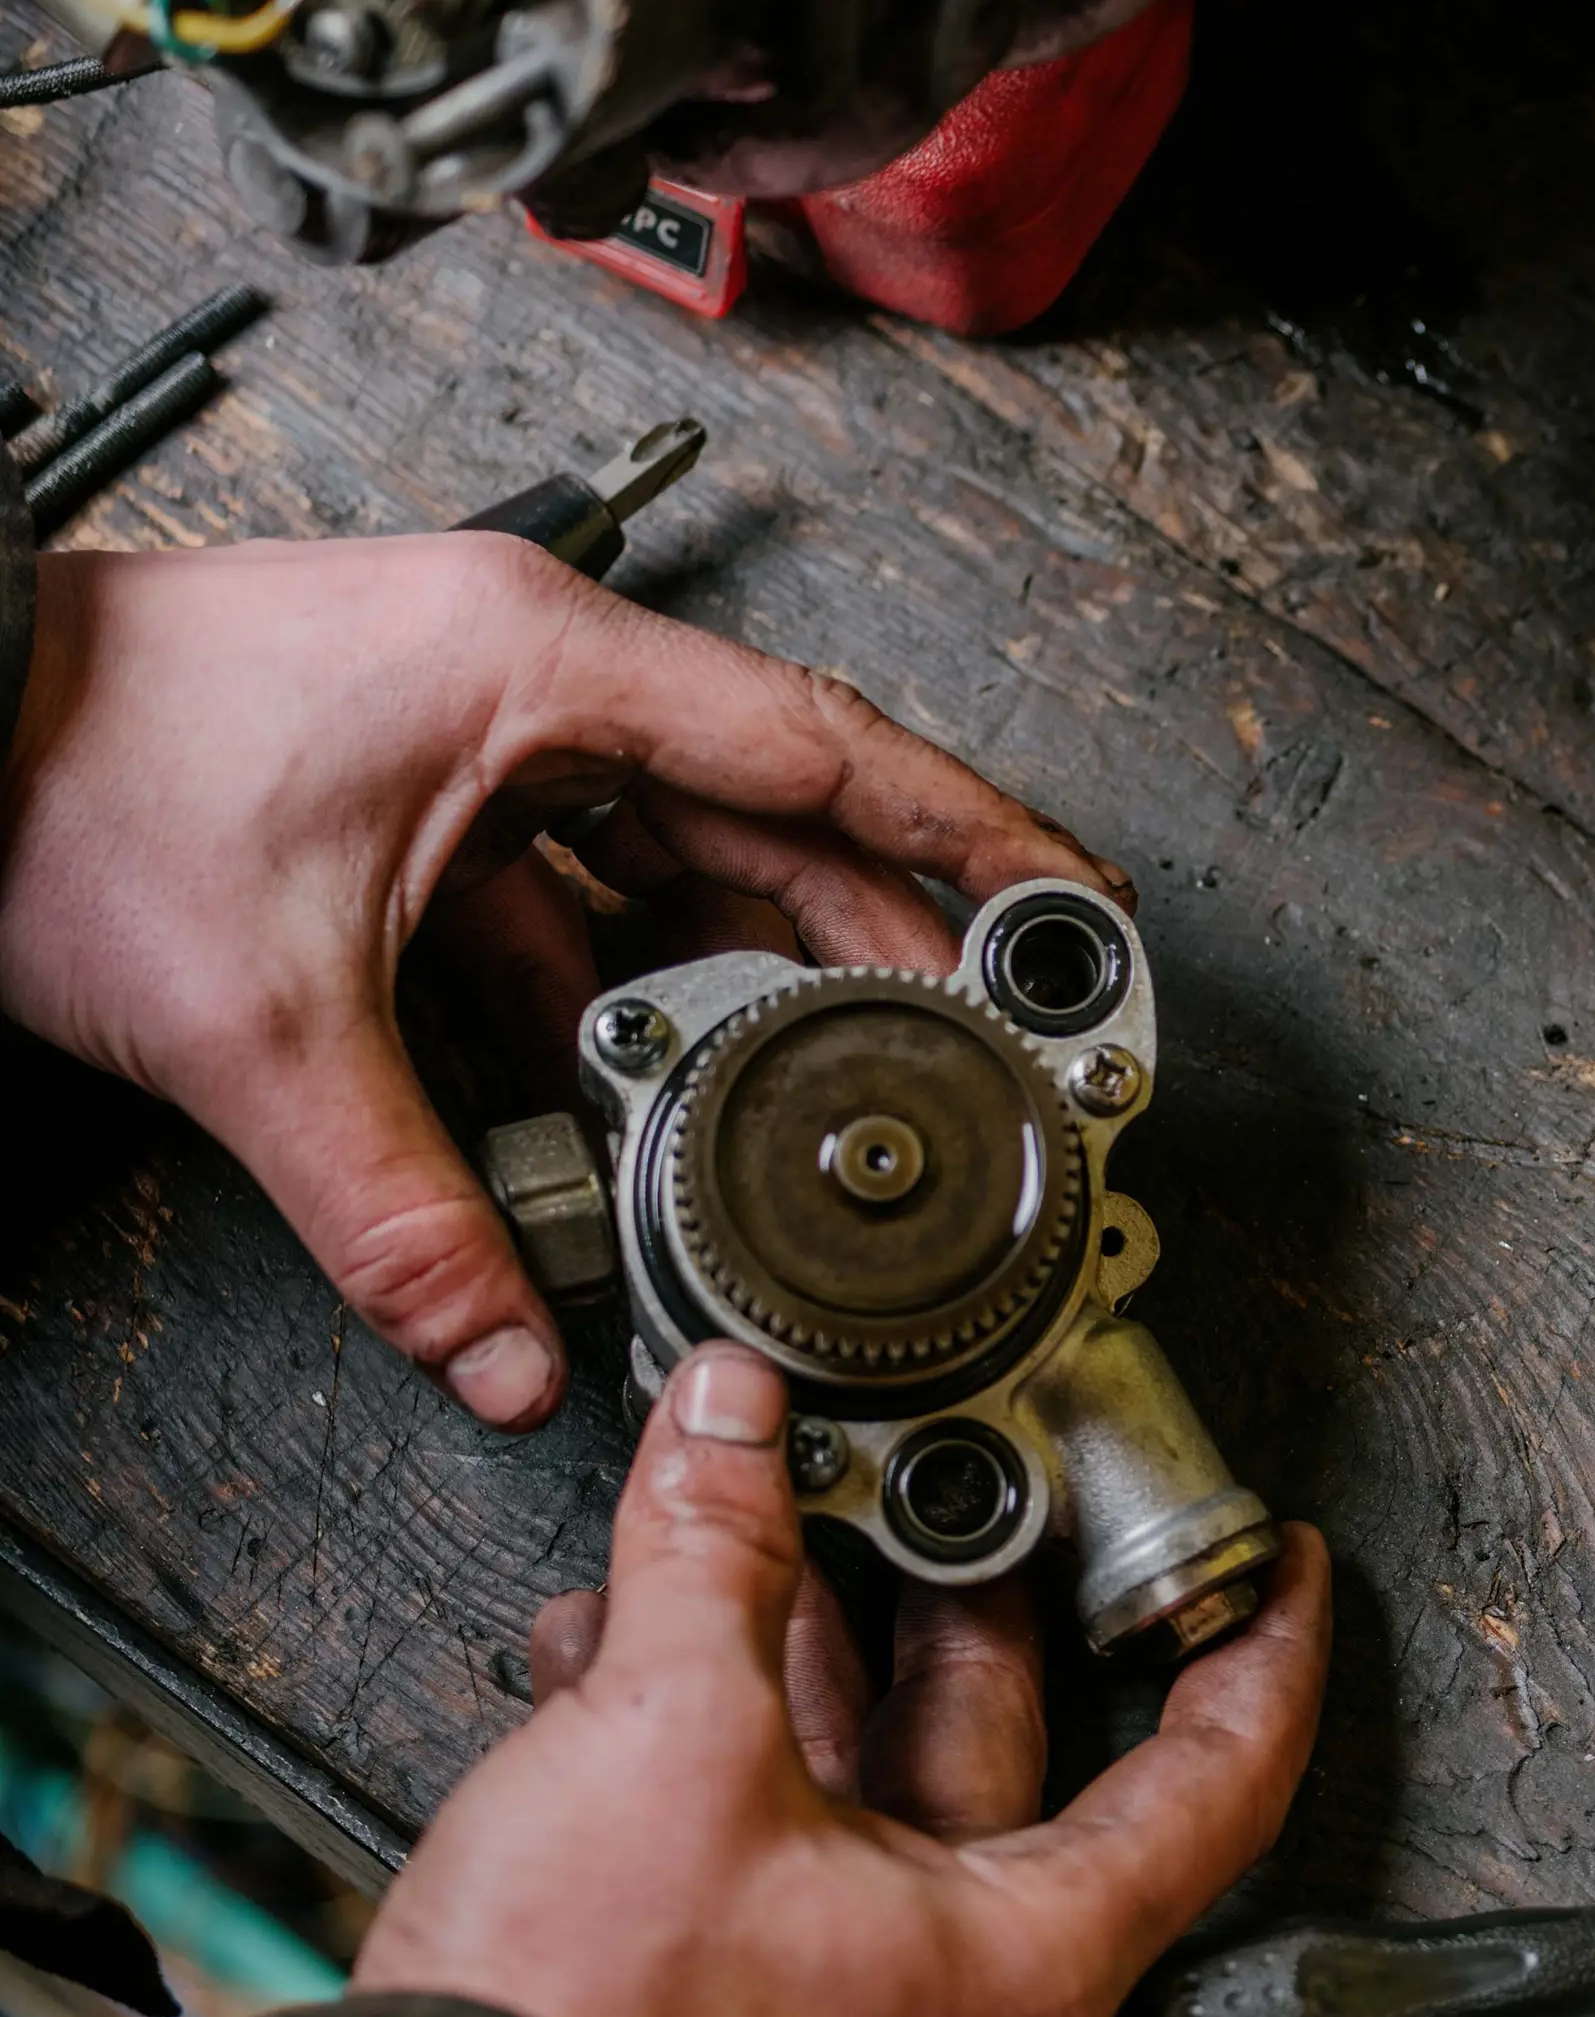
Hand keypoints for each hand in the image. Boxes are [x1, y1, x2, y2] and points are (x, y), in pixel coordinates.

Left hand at [0, 530, 1098, 1427]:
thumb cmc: (63, 769)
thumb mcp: (259, 1020)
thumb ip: (400, 1209)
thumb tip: (498, 1348)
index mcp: (536, 668)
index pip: (823, 749)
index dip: (970, 836)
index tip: (1071, 907)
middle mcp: (525, 679)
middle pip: (767, 816)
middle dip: (875, 942)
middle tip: (970, 1052)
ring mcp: (471, 727)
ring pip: (665, 860)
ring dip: (732, 978)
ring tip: (815, 1090)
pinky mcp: (416, 786)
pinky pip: (562, 893)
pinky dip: (607, 990)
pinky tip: (632, 1090)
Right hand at [352, 1347, 1331, 2016]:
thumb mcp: (670, 1735)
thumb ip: (712, 1555)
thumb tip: (731, 1424)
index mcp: (1026, 1957)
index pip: (1214, 1783)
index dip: (1262, 1653)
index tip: (1279, 1564)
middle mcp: (959, 2000)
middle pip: (1005, 1749)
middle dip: (951, 1595)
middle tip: (934, 1475)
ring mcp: (845, 2014)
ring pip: (863, 1783)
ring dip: (795, 1648)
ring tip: (747, 1524)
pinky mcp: (733, 2013)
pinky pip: (761, 1838)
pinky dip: (707, 1729)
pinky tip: (619, 1639)